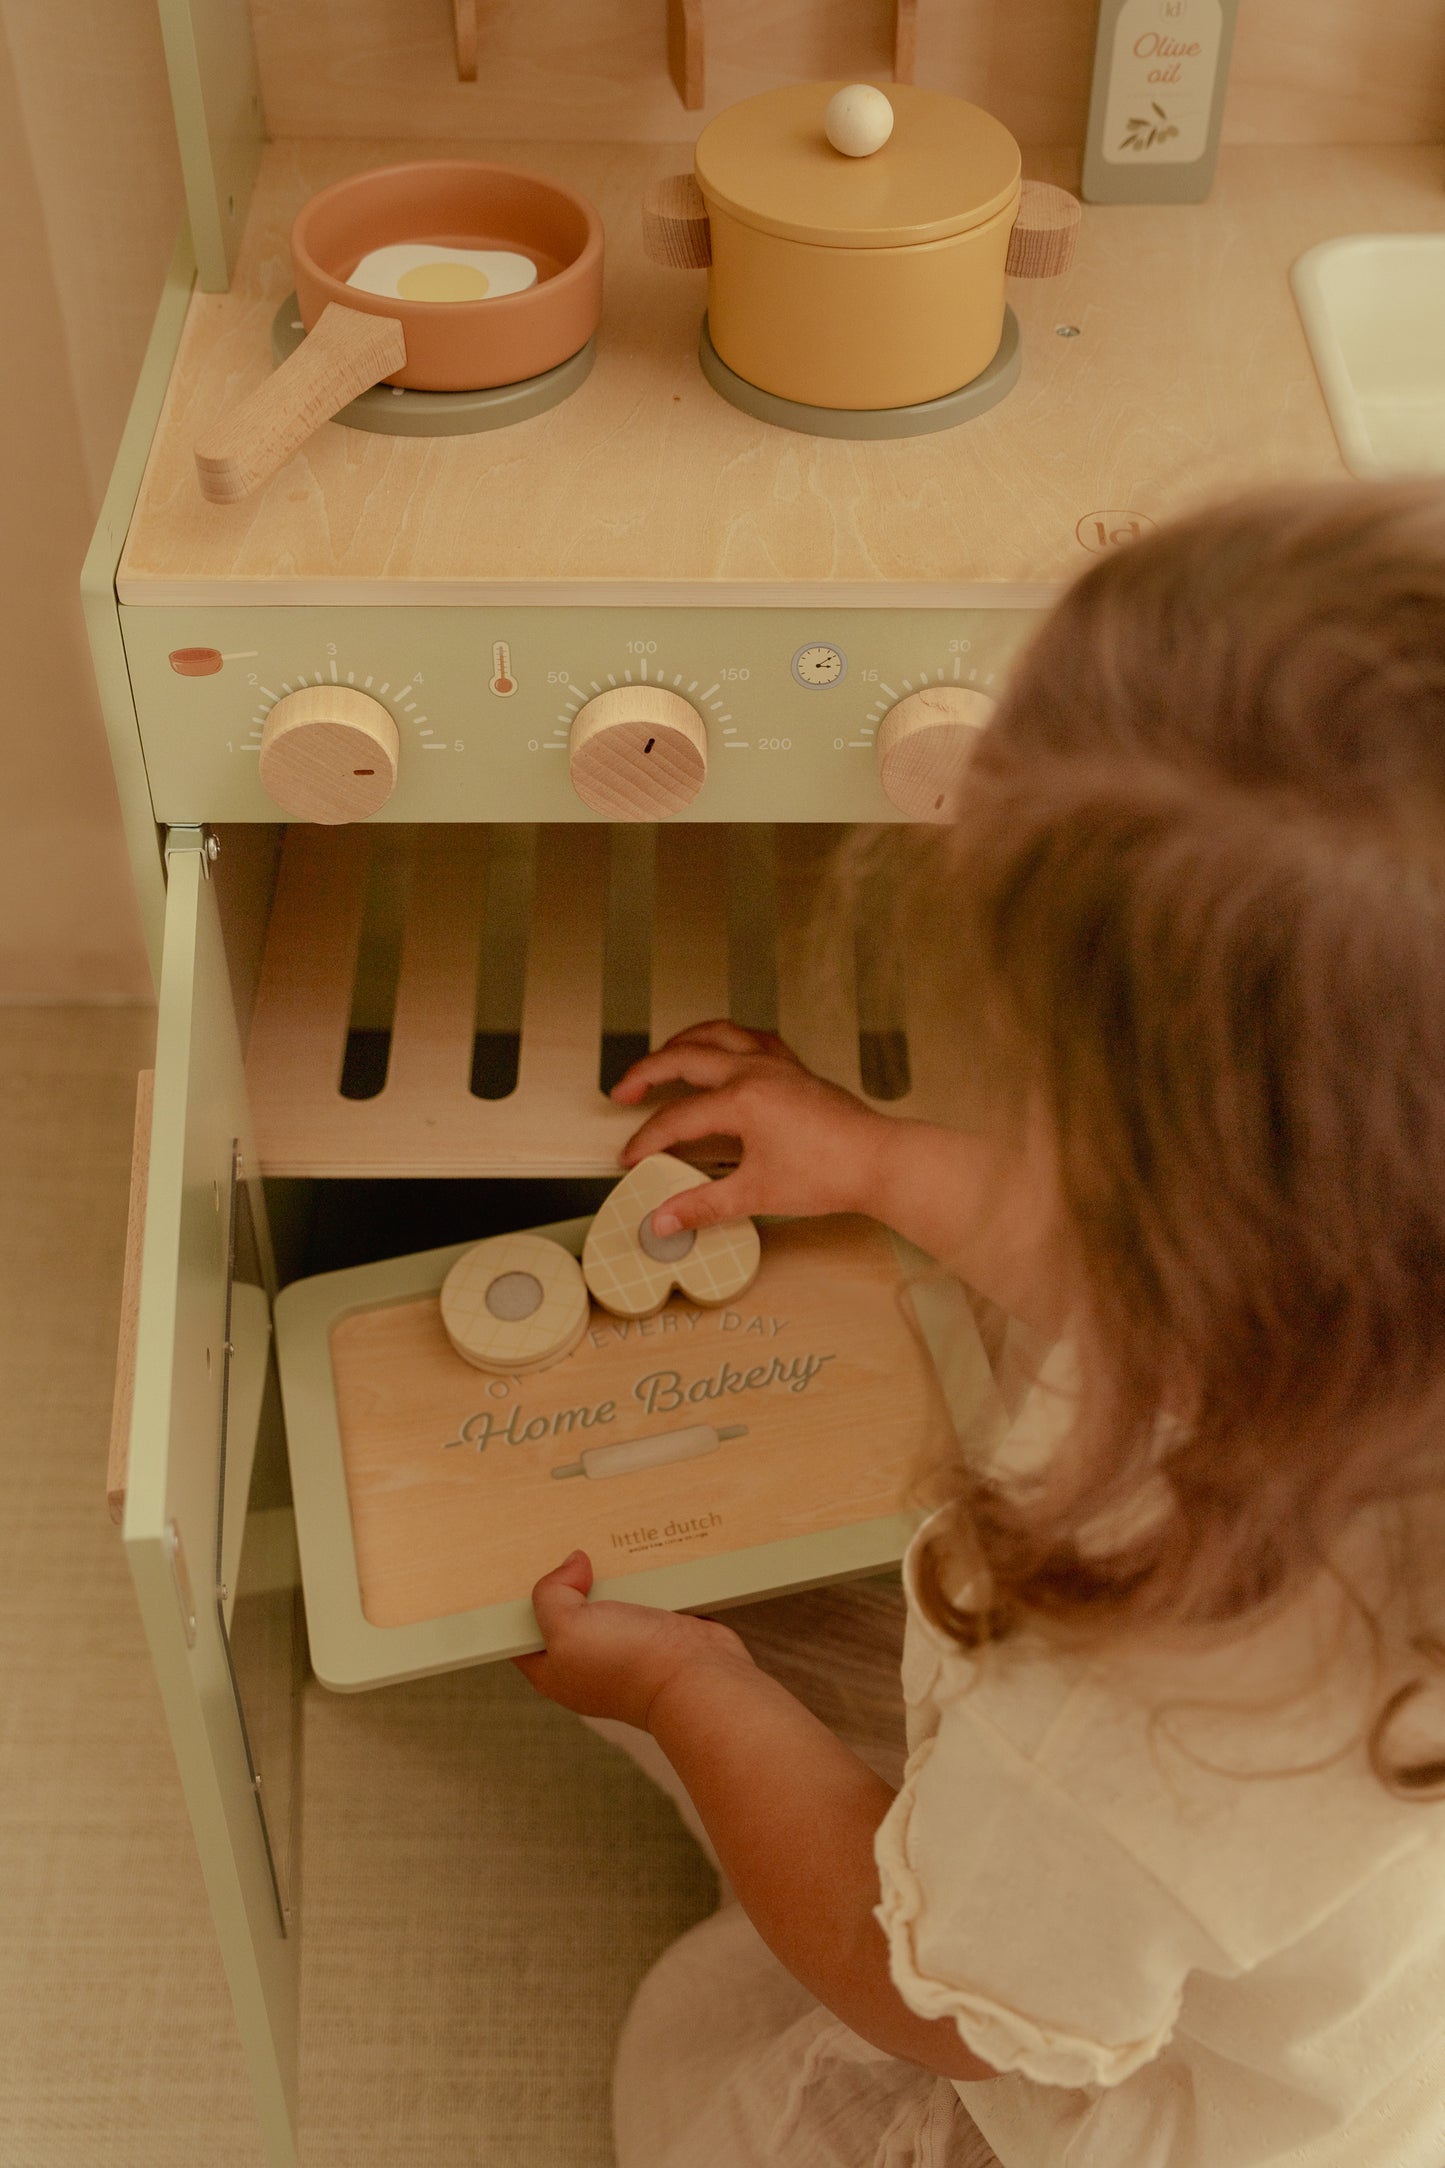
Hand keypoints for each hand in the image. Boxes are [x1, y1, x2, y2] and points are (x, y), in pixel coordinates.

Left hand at [513, 1551, 755, 1730]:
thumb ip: (552, 1594)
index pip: (523, 1632)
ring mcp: (624, 1643)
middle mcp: (587, 1659)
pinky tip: (633, 1552)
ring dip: (606, 1572)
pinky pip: (640, 1593)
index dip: (519, 1600)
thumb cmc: (630, 1666)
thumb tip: (573, 1563)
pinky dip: (639, 1575)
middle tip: (563, 1542)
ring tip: (599, 1538)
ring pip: (605, 1597)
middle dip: (566, 1578)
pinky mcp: (656, 1627)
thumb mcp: (568, 1629)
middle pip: (566, 1608)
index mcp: (556, 1670)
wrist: (700, 1679)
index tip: (522, 1564)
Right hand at [610, 1022, 887, 1234]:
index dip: (646, 1140)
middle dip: (646, 1073)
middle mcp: (755, 1071)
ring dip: (683, 1041)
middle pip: (684, 1058)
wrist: (879, 1161)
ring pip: (718, 1034)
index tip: (631, 1159)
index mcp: (741, 1100)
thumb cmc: (830, 1173)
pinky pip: (752, 1038)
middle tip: (622, 1091)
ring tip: (662, 1056)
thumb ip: (702, 1205)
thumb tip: (664, 1220)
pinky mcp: (795, 1068)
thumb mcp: (757, 1194)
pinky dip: (727, 1039)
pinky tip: (722, 1050)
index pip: (676, 1118)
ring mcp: (777, 1064)